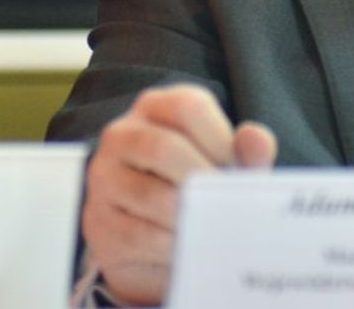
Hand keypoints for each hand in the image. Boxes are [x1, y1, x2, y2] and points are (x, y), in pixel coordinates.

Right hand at [81, 84, 276, 305]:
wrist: (157, 235)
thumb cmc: (197, 185)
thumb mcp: (227, 164)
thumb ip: (248, 152)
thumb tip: (254, 136)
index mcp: (157, 107)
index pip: (187, 106)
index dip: (219, 138)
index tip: (234, 167)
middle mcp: (122, 135)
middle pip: (163, 148)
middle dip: (202, 180)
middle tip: (225, 203)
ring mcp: (103, 178)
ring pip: (150, 195)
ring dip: (189, 218)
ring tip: (211, 228)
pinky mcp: (98, 222)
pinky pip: (138, 236)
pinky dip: (171, 247)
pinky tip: (187, 248)